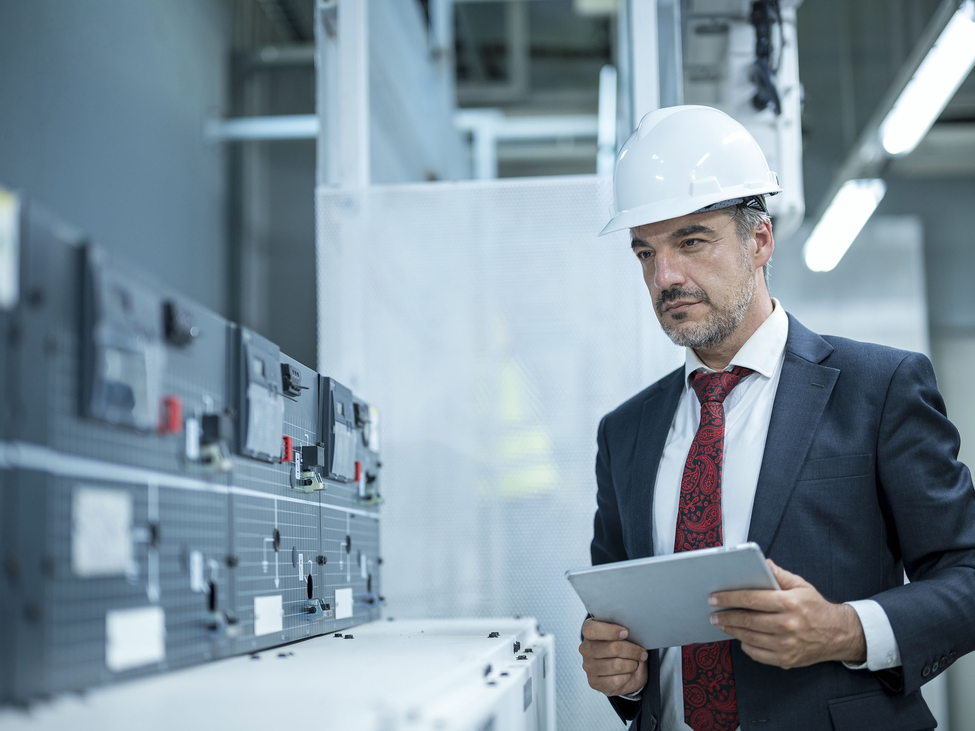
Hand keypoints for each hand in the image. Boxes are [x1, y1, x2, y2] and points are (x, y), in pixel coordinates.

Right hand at [579, 618, 648, 695]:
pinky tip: (627, 674)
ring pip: (616, 665)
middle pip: (612, 648)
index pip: (592, 629)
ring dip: (631, 665)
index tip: (626, 633)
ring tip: (634, 664)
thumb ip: (629, 636)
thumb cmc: (622, 650)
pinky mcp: (593, 682)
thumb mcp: (626, 638)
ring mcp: (588, 666)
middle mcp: (586, 649)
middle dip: (632, 651)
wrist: (620, 673)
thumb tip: (638, 642)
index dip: (610, 631)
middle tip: (641, 653)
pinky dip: (627, 677)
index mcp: (589, 632)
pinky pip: (616, 680)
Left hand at [709, 559, 866, 668]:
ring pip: (749, 637)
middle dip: (726, 616)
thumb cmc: (815, 607)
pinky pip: (757, 653)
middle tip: (713, 613)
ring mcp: (786, 644)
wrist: (837, 635)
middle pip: (747, 620)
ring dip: (731, 630)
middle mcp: (787, 625)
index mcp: (789, 603)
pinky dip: (745, 645)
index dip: (729, 598)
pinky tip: (741, 637)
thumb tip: (762, 563)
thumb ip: (779, 574)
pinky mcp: (786, 659)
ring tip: (722, 623)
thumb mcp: (801, 585)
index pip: (751, 599)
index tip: (715, 597)